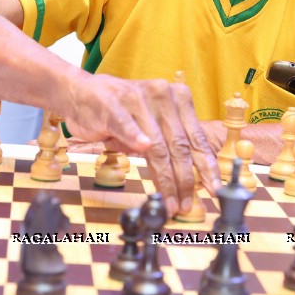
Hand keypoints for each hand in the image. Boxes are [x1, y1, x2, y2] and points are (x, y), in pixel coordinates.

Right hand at [60, 73, 221, 214]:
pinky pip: (126, 124)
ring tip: (169, 200)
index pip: (196, 138)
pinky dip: (134, 136)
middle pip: (179, 144)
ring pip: (157, 144)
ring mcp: (137, 99)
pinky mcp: (112, 104)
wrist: (79, 91)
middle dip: (186, 179)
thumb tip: (191, 177)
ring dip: (165, 177)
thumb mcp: (150, 123)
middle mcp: (162, 95)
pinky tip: (143, 149)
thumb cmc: (119, 110)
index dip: (206, 166)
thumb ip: (169, 143)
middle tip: (187, 203)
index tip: (214, 188)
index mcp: (177, 98)